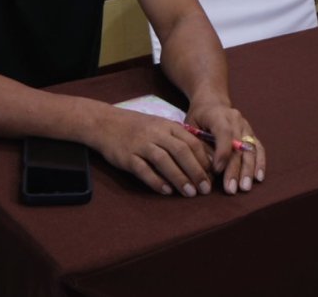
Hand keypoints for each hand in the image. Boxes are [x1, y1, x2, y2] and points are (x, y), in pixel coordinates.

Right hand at [89, 107, 212, 196]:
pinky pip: (143, 170)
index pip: (192, 142)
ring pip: (164, 161)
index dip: (204, 160)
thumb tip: (203, 159)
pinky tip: (166, 191)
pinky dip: (156, 181)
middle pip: (181, 151)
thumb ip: (179, 140)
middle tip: (205, 189)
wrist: (105, 123)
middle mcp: (156, 133)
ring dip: (179, 178)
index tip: (211, 176)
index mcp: (167, 126)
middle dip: (196, 171)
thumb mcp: (160, 127)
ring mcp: (141, 144)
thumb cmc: (138, 128)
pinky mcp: (127, 156)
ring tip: (189, 193)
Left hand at [185, 100, 265, 194]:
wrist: (212, 102)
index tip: (217, 171)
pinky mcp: (252, 134)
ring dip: (248, 170)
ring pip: (250, 149)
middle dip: (235, 169)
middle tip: (231, 189)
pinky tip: (258, 178)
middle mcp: (236, 119)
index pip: (224, 133)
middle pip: (238, 145)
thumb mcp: (191, 127)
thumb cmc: (198, 118)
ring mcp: (246, 126)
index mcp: (218, 115)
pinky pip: (258, 148)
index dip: (222, 152)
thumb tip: (209, 168)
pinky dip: (259, 163)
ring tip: (244, 187)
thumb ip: (199, 146)